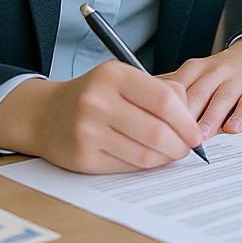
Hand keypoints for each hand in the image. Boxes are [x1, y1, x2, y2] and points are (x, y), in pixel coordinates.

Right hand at [0, 62, 203, 173]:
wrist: (45, 114)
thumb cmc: (94, 94)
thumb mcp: (122, 78)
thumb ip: (159, 90)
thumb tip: (191, 119)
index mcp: (113, 75)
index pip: (164, 99)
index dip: (187, 121)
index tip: (196, 133)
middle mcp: (98, 101)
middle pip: (157, 131)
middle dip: (180, 145)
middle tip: (186, 149)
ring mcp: (88, 130)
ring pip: (144, 155)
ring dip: (165, 159)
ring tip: (169, 154)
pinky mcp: (83, 157)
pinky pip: (127, 167)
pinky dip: (144, 166)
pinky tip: (146, 159)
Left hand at [166, 36, 241, 138]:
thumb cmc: (221, 72)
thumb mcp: (197, 73)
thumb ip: (177, 90)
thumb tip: (146, 108)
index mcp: (196, 68)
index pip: (179, 86)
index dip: (168, 107)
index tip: (158, 125)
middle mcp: (216, 72)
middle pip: (198, 93)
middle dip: (187, 116)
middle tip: (177, 137)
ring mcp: (237, 80)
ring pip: (222, 98)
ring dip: (211, 117)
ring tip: (202, 136)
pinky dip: (240, 116)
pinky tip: (232, 128)